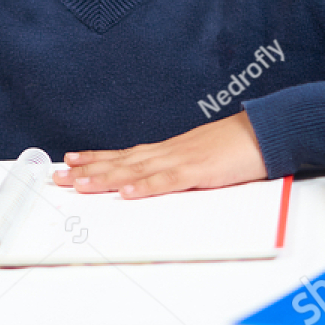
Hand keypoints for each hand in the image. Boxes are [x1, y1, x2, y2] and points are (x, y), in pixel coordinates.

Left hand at [52, 111, 266, 198]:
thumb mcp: (203, 158)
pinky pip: (169, 181)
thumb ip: (180, 169)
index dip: (96, 159)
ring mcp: (183, 159)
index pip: (125, 155)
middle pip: (121, 162)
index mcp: (169, 150)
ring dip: (106, 178)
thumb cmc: (238, 146)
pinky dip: (147, 187)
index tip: (70, 162)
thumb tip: (159, 182)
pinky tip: (127, 193)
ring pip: (137, 170)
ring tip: (78, 184)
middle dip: (87, 171)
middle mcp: (169, 152)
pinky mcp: (200, 171)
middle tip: (57, 177)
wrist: (267, 131)